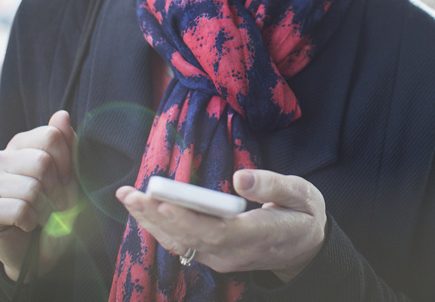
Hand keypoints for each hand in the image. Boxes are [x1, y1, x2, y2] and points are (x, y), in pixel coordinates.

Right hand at [0, 110, 78, 281]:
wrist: (40, 251)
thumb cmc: (56, 209)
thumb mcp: (69, 176)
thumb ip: (67, 146)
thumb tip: (62, 114)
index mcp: (20, 144)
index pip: (51, 135)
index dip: (67, 163)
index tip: (65, 181)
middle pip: (42, 162)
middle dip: (58, 190)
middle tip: (56, 204)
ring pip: (32, 188)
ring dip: (46, 209)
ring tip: (42, 215)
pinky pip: (20, 209)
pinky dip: (32, 221)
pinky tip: (26, 225)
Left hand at [116, 169, 326, 281]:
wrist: (306, 247)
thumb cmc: (304, 214)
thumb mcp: (302, 194)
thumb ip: (273, 185)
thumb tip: (240, 177)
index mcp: (259, 235)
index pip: (217, 231)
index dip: (187, 219)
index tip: (163, 201)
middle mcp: (235, 252)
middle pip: (191, 238)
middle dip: (157, 215)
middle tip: (131, 194)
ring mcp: (223, 258)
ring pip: (181, 243)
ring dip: (152, 222)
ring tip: (128, 197)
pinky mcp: (215, 255)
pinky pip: (183, 244)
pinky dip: (160, 227)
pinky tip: (144, 210)